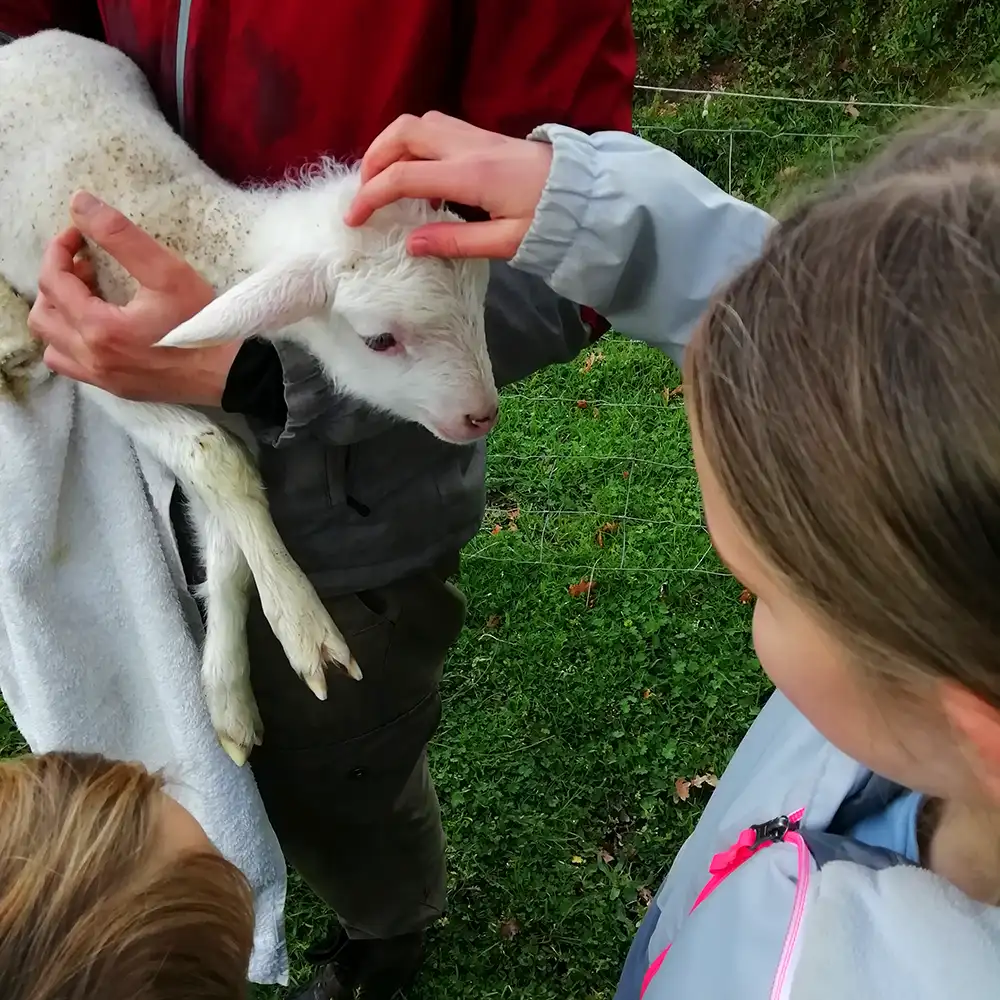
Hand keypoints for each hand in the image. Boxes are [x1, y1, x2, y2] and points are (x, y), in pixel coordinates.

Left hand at [29, 191, 239, 405]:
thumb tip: (80, 203)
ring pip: (52, 345)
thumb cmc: (202, 322)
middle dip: (58, 283)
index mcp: (99, 328)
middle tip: (88, 267)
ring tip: (90, 299)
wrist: (231, 371)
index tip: (78, 235)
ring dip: (61, 316)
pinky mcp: (116, 388)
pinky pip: (73, 366)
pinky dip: (73, 342)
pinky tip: (101, 328)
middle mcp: (92, 358)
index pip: (53, 281)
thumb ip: (120, 236)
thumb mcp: (166, 272)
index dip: (59, 250)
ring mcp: (103, 378)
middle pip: (44, 314)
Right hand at [344, 111, 552, 258]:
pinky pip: (436, 128)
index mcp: (470, 175)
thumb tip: (411, 244)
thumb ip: (456, 242)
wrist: (589, 192)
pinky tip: (419, 176)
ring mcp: (475, 136)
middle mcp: (467, 147)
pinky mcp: (483, 137)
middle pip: (404, 133)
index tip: (354, 219)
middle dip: (374, 159)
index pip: (404, 177)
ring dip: (392, 146)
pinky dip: (414, 145)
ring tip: (384, 180)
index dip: (371, 197)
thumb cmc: (552, 222)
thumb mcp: (505, 243)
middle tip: (364, 192)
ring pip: (418, 123)